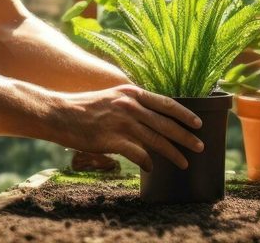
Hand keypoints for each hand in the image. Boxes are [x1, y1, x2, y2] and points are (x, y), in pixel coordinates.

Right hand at [49, 84, 204, 171]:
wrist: (59, 113)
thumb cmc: (85, 107)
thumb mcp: (112, 97)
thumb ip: (132, 104)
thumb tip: (151, 118)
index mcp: (131, 93)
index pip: (166, 103)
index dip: (185, 114)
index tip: (198, 123)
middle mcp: (129, 105)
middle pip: (166, 124)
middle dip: (186, 137)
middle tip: (200, 147)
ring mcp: (121, 122)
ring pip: (156, 140)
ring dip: (173, 154)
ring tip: (184, 163)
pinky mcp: (112, 139)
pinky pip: (138, 154)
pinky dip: (148, 162)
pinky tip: (151, 168)